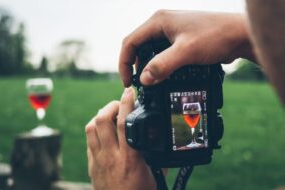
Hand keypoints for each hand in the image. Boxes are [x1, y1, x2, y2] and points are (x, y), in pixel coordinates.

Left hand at [85, 88, 155, 189]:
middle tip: (119, 103)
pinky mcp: (91, 165)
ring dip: (99, 115)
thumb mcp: (155, 176)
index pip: (124, 122)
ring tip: (110, 114)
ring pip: (91, 128)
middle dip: (110, 105)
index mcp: (130, 157)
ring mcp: (98, 160)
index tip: (129, 92)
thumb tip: (161, 141)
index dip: (126, 103)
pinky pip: (89, 140)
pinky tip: (103, 130)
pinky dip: (95, 129)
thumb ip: (157, 156)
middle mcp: (111, 156)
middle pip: (102, 120)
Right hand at [119, 10, 254, 86]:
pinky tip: (165, 77)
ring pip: (150, 52)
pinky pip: (163, 54)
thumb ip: (162, 65)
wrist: (239, 35)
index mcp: (158, 21)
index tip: (128, 82)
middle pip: (138, 47)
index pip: (130, 42)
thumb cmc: (216, 36)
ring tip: (152, 83)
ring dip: (149, 67)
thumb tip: (144, 79)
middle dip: (136, 66)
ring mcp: (172, 32)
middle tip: (140, 85)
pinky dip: (160, 66)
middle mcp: (162, 25)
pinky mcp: (180, 41)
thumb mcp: (186, 52)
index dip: (124, 63)